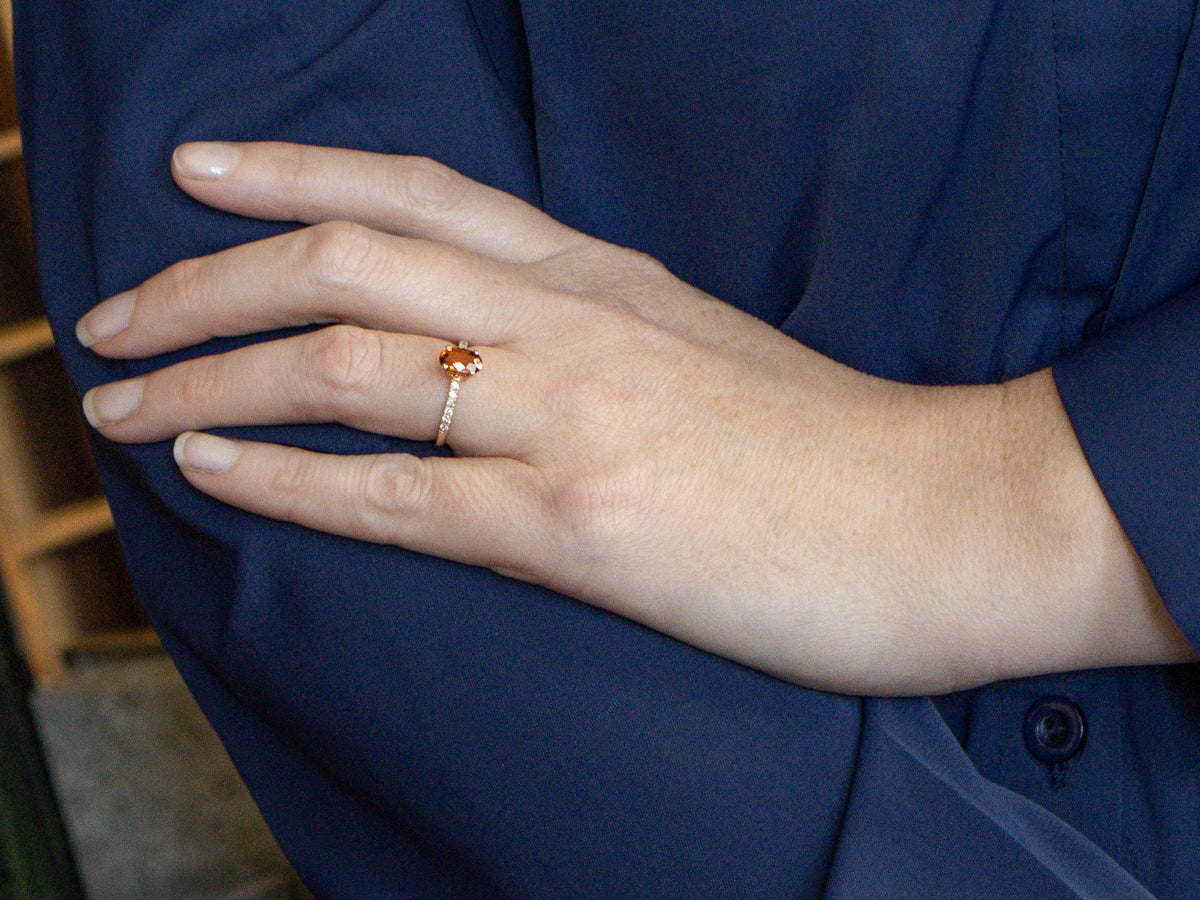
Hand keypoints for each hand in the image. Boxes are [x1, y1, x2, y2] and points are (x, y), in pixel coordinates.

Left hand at [78, 142, 1195, 693]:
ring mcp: (570, 416)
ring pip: (345, 366)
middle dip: (205, 278)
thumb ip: (592, 331)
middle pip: (347, 260)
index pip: (420, 192)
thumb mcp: (697, 348)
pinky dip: (285, 478)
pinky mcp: (578, 524)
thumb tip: (497, 346)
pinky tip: (207, 470)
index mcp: (603, 276)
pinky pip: (395, 493)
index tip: (200, 173)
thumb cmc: (826, 444)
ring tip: (122, 399)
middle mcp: (572, 323)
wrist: (943, 514)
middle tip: (112, 310)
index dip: (295, 169)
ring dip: (210, 375)